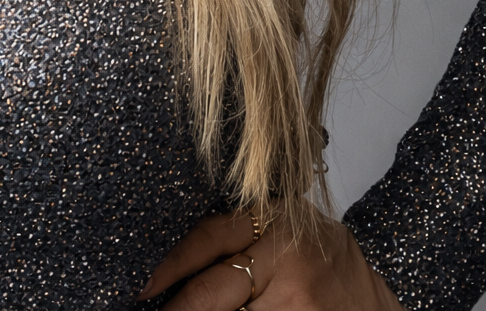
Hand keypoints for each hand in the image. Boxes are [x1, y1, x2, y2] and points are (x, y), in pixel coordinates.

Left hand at [137, 208, 406, 308]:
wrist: (374, 301)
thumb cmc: (323, 264)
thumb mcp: (286, 230)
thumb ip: (244, 237)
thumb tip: (181, 266)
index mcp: (274, 220)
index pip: (209, 237)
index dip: (173, 264)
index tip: (146, 286)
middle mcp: (284, 255)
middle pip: (213, 288)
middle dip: (180, 307)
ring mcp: (295, 297)